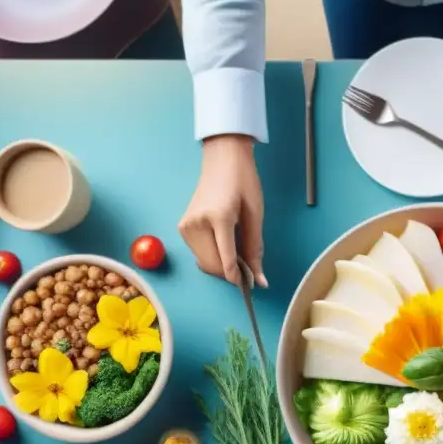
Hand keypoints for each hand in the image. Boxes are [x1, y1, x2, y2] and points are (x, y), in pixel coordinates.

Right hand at [179, 134, 267, 286]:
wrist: (222, 159)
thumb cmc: (243, 182)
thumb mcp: (255, 215)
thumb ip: (255, 249)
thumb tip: (260, 280)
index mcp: (218, 217)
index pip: (226, 259)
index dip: (239, 277)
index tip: (252, 285)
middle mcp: (196, 224)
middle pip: (212, 266)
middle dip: (230, 273)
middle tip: (248, 268)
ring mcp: (186, 226)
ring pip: (204, 263)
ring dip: (221, 266)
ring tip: (237, 252)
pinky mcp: (182, 227)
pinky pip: (198, 254)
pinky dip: (212, 257)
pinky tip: (224, 246)